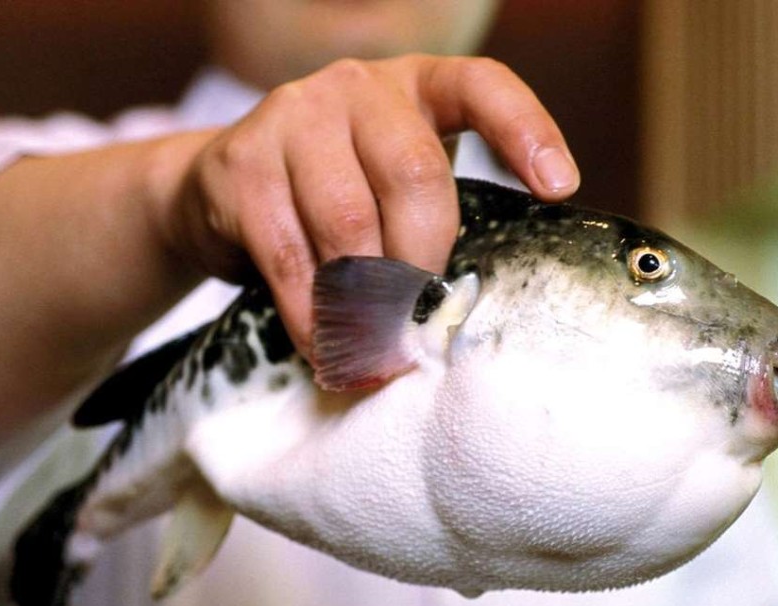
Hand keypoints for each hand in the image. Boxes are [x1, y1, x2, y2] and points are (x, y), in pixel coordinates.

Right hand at [170, 54, 578, 357]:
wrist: (218, 186)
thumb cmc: (330, 193)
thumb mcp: (387, 181)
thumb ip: (425, 215)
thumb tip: (456, 313)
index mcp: (414, 85)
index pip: (482, 86)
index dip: (526, 131)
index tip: (559, 190)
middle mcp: (356, 87)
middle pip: (413, 174)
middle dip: (423, 260)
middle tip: (419, 317)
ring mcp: (292, 117)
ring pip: (348, 221)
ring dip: (367, 300)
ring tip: (375, 349)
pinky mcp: (241, 164)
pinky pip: (290, 257)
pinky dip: (313, 315)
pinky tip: (325, 346)